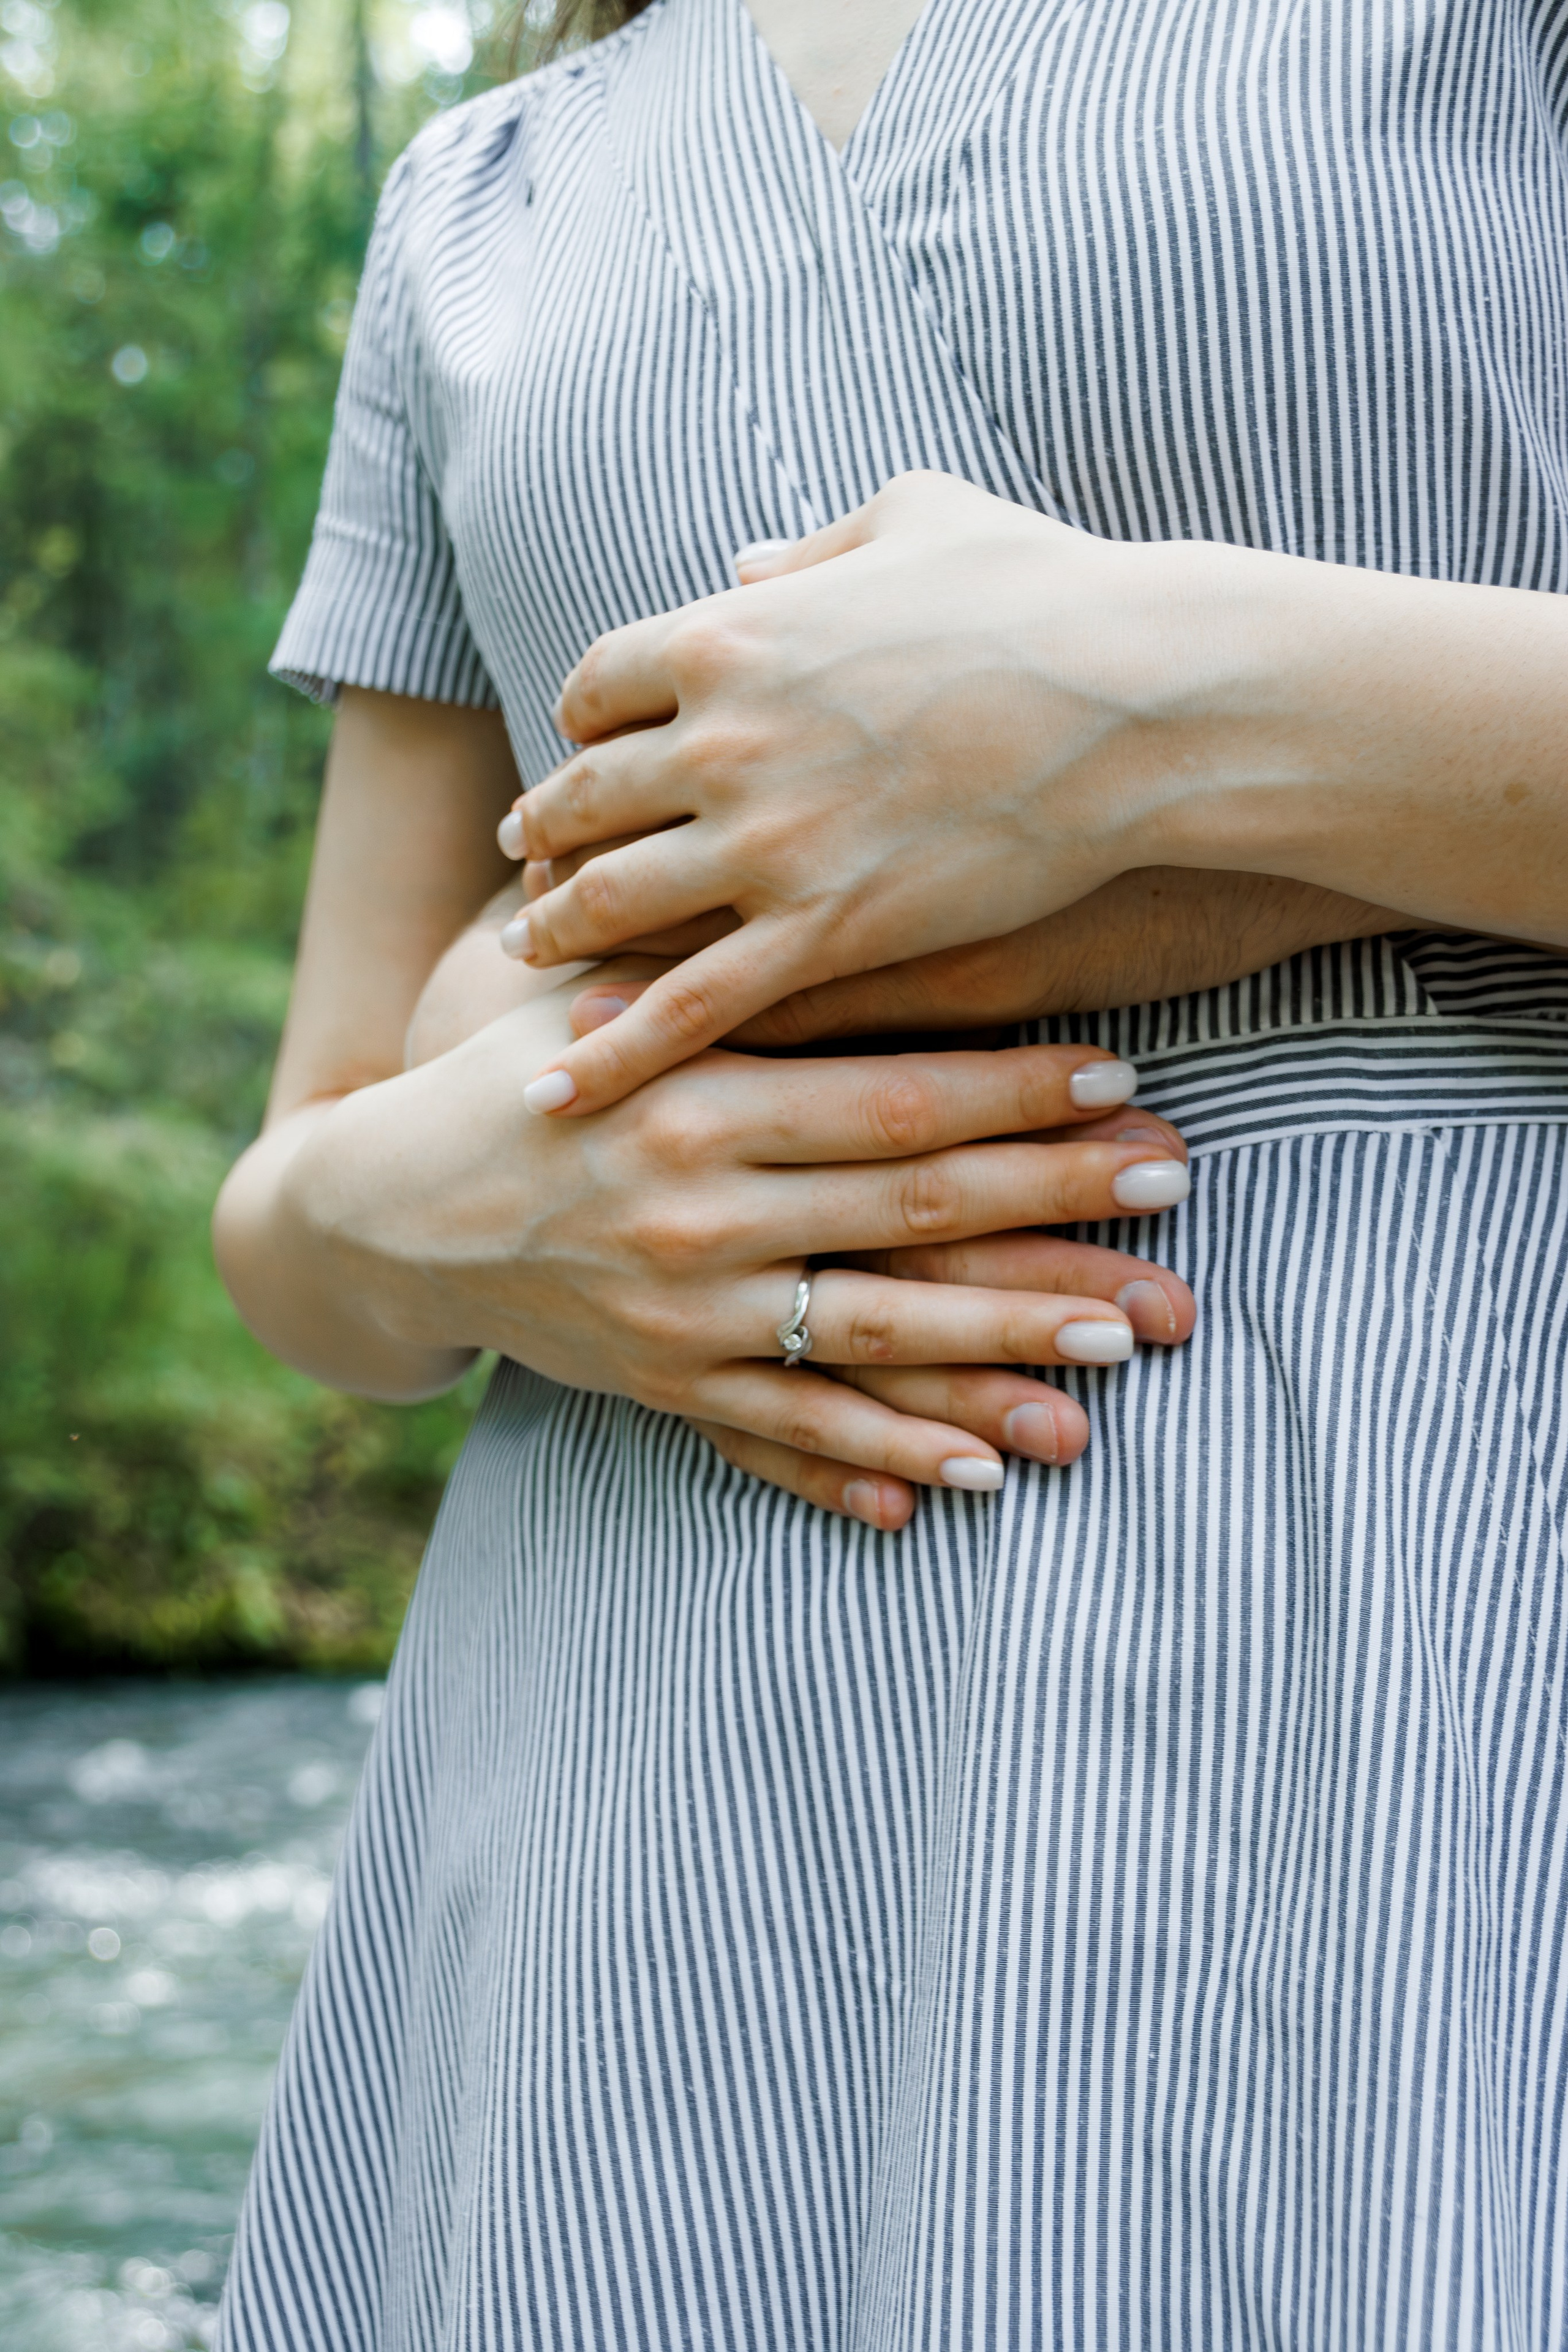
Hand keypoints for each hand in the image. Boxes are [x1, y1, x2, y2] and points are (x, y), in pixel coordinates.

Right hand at [297, 967, 1194, 1528]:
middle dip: (1055, 1206)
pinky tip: (975, 1480)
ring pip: (876, 1339)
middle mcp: (700, 1215)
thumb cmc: (499, 1076)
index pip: (888, 1100)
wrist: (379, 1217)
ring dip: (1007, 1348)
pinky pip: (789, 1436)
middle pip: (914, 1215)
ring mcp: (686, 1317)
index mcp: (693, 1100)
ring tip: (1121, 1352)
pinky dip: (879, 1461)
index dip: (1013, 1093)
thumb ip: (697, 955)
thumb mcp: (581, 994)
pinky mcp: (665, 1388)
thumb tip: (804, 864)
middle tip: (1173, 1197)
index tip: (1123, 1081)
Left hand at [505, 470, 1286, 1111]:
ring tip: (531, 955)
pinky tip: (561, 1090)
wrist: (1147, 697)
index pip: (600, 688)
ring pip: (616, 902)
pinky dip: (617, 1051)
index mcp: (730, 633)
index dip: (585, 725)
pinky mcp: (825, 932)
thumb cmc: (1050, 594)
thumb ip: (813, 550)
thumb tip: (744, 564)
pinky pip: (692, 1008)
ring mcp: (766, 842)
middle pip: (585, 798)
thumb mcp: (917, 521)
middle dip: (546, 834)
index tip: (585, 752)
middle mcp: (721, 738)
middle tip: (523, 862)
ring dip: (560, 932)